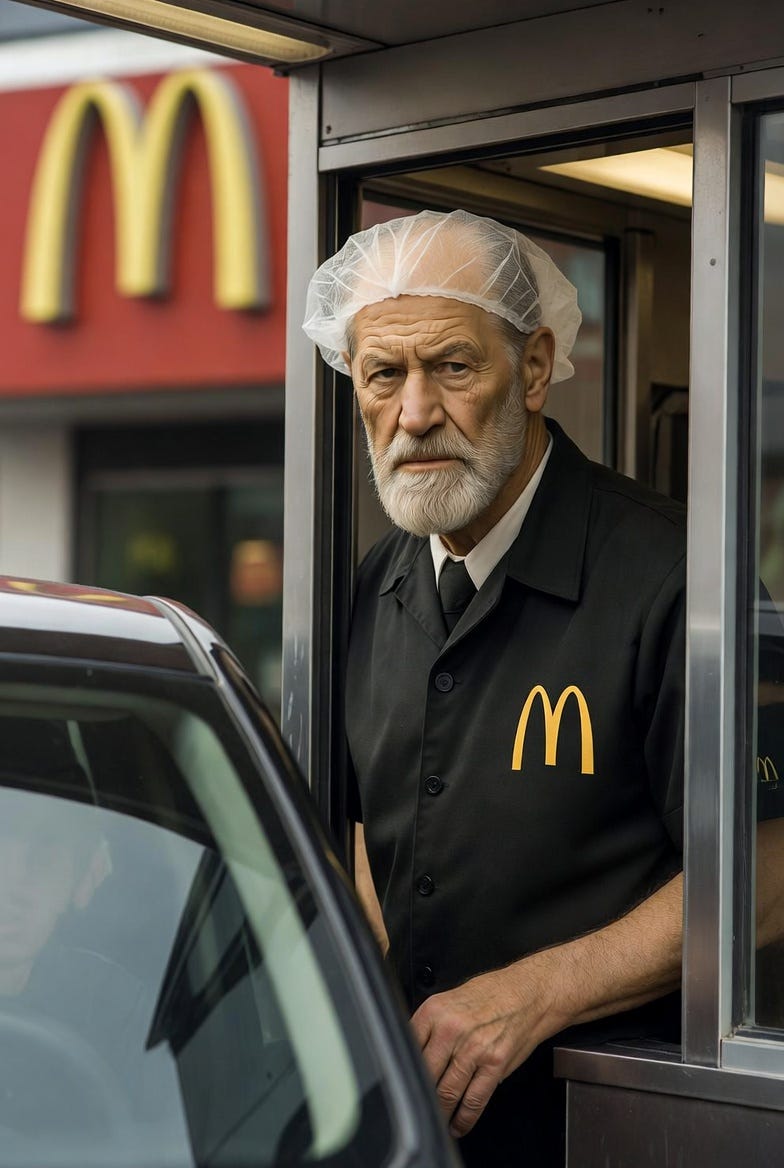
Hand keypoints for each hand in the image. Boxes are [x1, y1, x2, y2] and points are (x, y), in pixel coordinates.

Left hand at [410, 962, 554, 1137]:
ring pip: (446, 1093)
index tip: (403, 1087)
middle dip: (420, 1096)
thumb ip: (430, 1026)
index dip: (403, 1073)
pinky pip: (473, 1100)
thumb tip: (412, 1055)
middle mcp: (451, 1029)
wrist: (527, 993)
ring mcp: (473, 1048)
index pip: (407, 1049)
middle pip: (424, 1075)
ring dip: (440, 1113)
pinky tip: (459, 1125)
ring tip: (438, 1121)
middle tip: (418, 1107)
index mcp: (434, 1010)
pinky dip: (464, 1119)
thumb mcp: (450, 1000)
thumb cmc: (491, 995)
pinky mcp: (494, 1064)